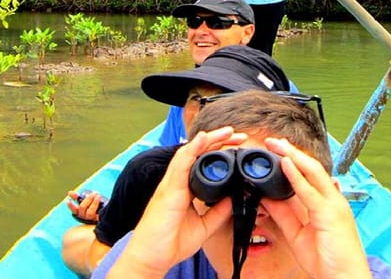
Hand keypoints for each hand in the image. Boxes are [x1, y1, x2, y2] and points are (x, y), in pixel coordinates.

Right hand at [67, 190, 104, 223]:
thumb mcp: (87, 200)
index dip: (71, 205)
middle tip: (94, 193)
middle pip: (82, 207)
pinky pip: (98, 215)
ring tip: (98, 196)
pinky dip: (100, 208)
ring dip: (94, 202)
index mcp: (79, 212)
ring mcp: (90, 219)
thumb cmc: (94, 206)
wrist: (106, 214)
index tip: (68, 200)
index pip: (73, 209)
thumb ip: (79, 197)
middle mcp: (83, 217)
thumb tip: (69, 192)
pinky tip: (102, 203)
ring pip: (90, 212)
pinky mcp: (97, 220)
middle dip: (88, 199)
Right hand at [108, 127, 246, 277]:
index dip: (219, 152)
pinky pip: (180, 164)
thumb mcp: (203, 227)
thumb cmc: (169, 242)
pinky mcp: (168, 190)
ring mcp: (171, 184)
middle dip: (218, 141)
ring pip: (190, 152)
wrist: (151, 258)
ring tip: (227, 131)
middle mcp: (177, 182)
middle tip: (238, 135)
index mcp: (185, 189)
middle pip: (198, 153)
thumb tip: (234, 198)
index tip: (238, 147)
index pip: (202, 162)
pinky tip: (203, 138)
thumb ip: (218, 212)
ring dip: (209, 139)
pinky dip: (192, 149)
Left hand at [260, 137, 371, 278]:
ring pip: (312, 171)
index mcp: (327, 203)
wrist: (344, 277)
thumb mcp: (297, 233)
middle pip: (311, 167)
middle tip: (272, 141)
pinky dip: (297, 175)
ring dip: (293, 155)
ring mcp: (333, 204)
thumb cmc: (327, 259)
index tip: (277, 151)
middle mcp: (332, 199)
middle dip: (291, 152)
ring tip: (276, 144)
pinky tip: (286, 163)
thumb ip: (283, 214)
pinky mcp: (330, 213)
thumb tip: (266, 198)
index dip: (293, 161)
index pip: (309, 175)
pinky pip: (310, 190)